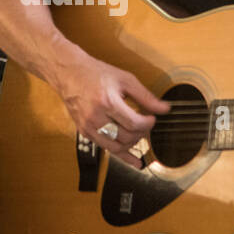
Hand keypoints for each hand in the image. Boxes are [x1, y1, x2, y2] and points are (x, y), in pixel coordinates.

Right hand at [52, 54, 169, 168]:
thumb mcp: (125, 79)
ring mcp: (88, 126)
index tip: (152, 119)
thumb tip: (164, 109)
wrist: (69, 73)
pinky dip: (121, 154)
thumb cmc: (96, 73)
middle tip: (145, 126)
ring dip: (131, 145)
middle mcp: (96, 117)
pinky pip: (105, 148)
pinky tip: (133, 160)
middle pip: (126, 137)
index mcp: (107, 102)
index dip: (148, 124)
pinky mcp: (84, 132)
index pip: (134, 123)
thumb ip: (146, 96)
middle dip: (141, 134)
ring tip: (138, 137)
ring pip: (115, 148)